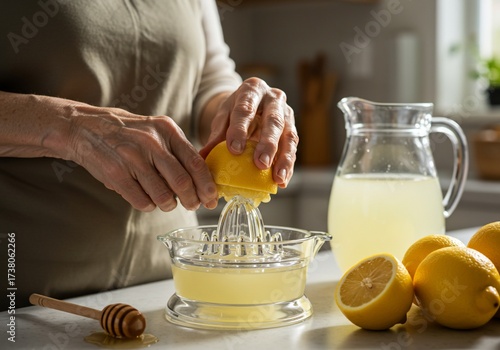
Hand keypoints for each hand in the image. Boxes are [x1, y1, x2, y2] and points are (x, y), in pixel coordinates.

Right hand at [65, 104, 217, 211]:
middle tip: (193, 205)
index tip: (212, 198)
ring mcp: (133, 158)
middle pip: (182, 182)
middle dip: (192, 200)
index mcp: (167, 130)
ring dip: (169, 205)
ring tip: (168, 203)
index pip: (196, 162)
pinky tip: (147, 200)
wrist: (86, 128)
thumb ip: (178, 151)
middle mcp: (152, 142)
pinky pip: (142, 201)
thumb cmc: (129, 134)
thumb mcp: (156, 131)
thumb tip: (202, 181)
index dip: (207, 185)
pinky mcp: (116, 174)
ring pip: (163, 195)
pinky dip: (148, 206)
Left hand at [199, 77, 297, 187]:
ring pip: (289, 136)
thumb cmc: (236, 111)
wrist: (253, 104)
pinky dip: (288, 166)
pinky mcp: (293, 130)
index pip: (246, 109)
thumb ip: (216, 135)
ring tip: (277, 178)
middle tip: (260, 164)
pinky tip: (282, 181)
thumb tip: (203, 156)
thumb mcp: (224, 117)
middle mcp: (274, 98)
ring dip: (284, 159)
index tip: (234, 149)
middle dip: (267, 144)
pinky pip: (293, 149)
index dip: (240, 129)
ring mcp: (287, 114)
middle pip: (273, 121)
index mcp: (252, 90)